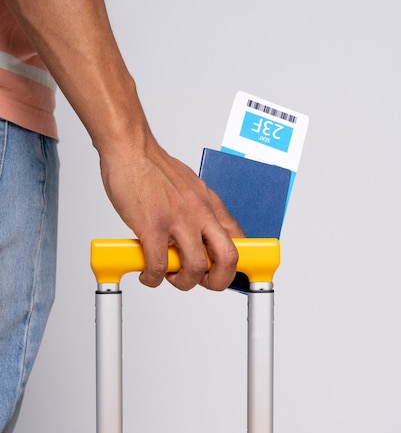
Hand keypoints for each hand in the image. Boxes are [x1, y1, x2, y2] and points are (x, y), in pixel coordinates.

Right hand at [99, 134, 244, 290]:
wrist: (129, 149)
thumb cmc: (153, 169)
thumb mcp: (190, 187)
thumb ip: (199, 210)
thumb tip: (203, 233)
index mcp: (210, 205)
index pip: (238, 239)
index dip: (235, 264)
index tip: (223, 273)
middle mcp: (200, 212)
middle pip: (228, 257)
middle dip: (218, 280)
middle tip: (202, 283)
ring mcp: (178, 220)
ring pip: (195, 267)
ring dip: (183, 282)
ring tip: (169, 276)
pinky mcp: (153, 226)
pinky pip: (159, 265)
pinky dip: (153, 277)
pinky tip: (148, 274)